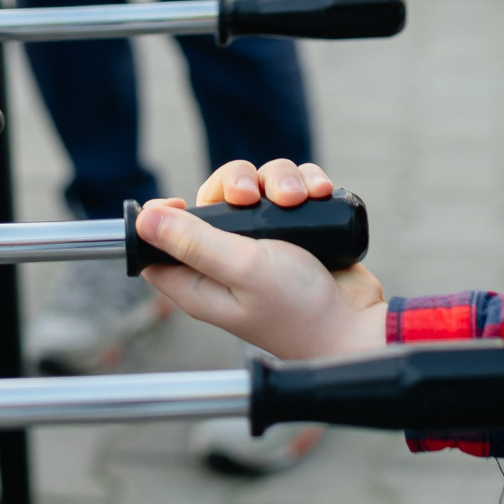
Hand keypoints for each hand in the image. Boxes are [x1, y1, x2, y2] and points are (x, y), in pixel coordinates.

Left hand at [134, 158, 389, 359]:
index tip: (183, 202)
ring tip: (300, 198)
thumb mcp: (242, 269)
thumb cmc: (300, 310)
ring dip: (281, 180)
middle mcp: (229, 260)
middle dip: (238, 183)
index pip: (161, 242)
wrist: (359, 323)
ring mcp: (265, 245)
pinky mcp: (297, 233)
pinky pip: (291, 190)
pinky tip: (319, 193)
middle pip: (214, 199)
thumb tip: (145, 219)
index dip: (164, 216)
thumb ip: (194, 241)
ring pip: (257, 187)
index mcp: (202, 280)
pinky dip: (306, 184)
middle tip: (253, 196)